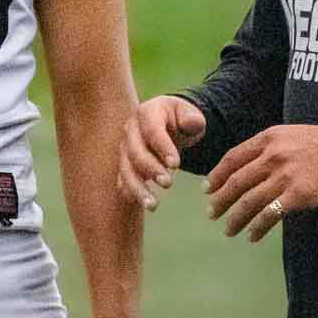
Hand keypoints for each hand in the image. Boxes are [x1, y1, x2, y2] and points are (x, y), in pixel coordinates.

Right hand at [118, 95, 206, 210]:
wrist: (167, 125)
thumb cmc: (180, 119)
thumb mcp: (190, 114)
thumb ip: (193, 118)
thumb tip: (193, 123)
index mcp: (147, 112)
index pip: (152, 130)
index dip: (162, 147)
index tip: (176, 164)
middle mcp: (131, 130)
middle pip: (135, 152)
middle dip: (150, 169)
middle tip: (168, 184)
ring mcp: (125, 148)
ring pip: (126, 170)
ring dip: (138, 188)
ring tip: (153, 205)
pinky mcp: (125, 164)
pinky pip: (124, 180)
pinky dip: (132, 193)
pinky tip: (143, 204)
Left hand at [203, 123, 317, 241]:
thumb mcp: (293, 135)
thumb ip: (271, 148)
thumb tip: (252, 168)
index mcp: (269, 138)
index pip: (233, 158)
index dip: (217, 175)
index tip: (208, 188)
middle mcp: (272, 155)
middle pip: (236, 181)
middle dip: (220, 200)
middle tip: (211, 214)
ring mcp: (285, 175)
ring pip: (249, 200)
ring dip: (236, 218)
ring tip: (229, 230)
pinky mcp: (299, 194)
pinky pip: (270, 214)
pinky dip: (258, 227)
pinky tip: (253, 236)